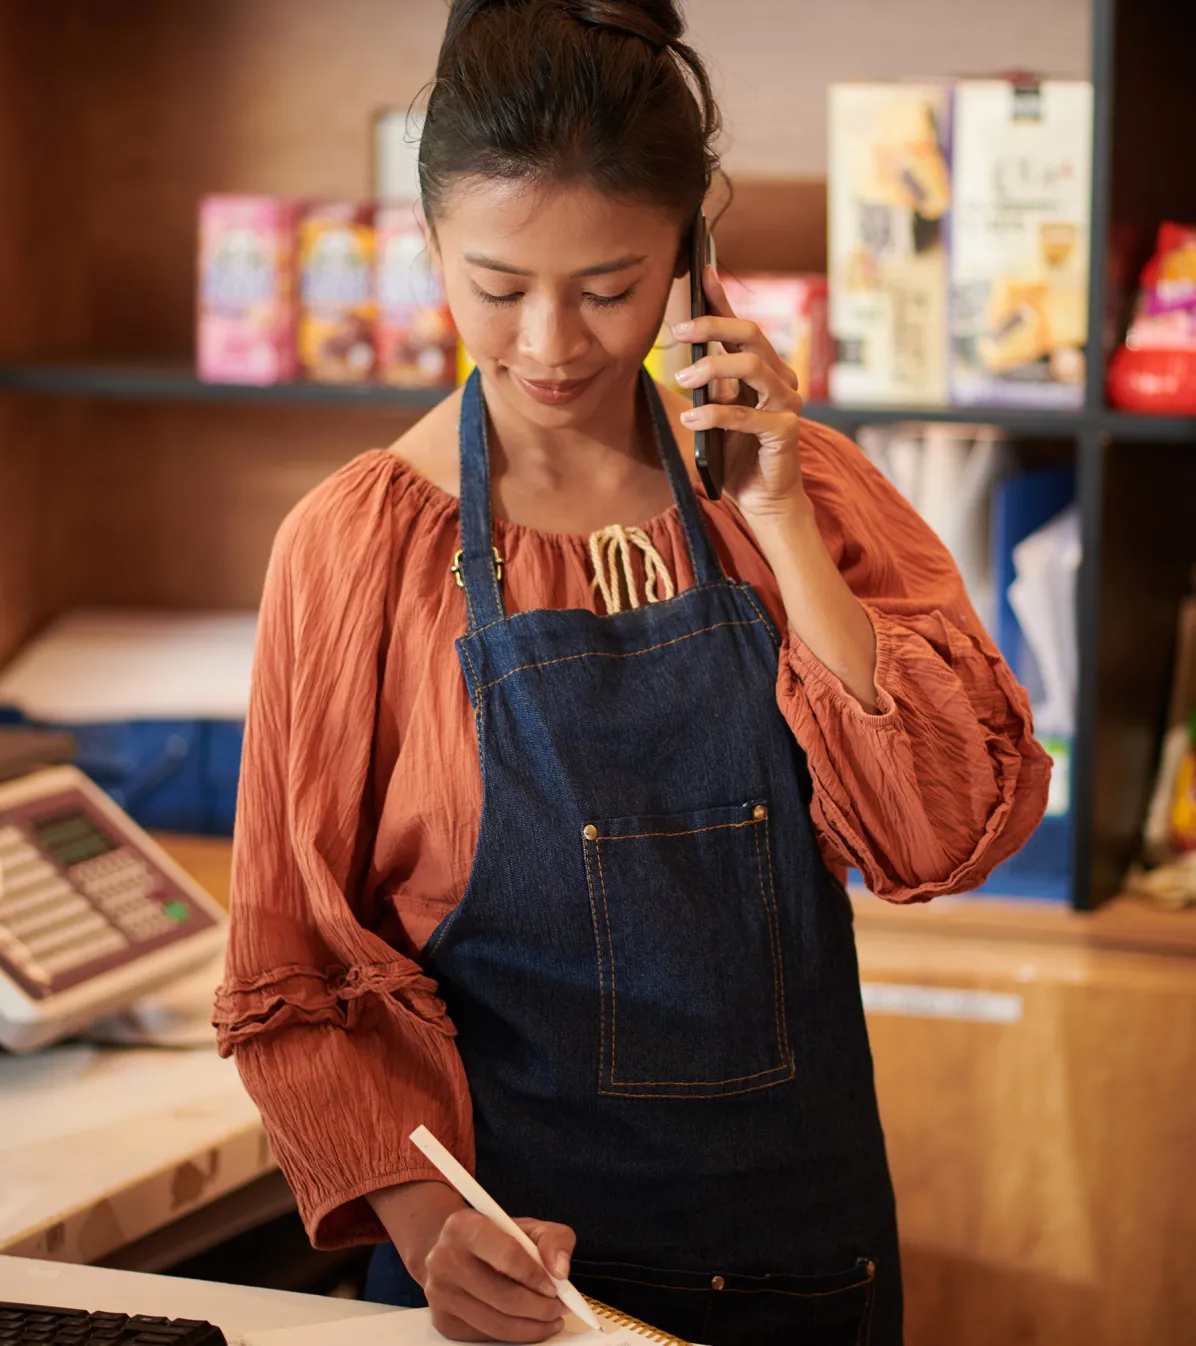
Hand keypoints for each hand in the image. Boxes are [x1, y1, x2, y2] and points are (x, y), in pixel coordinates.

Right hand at [422, 1209, 576, 1342]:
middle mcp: (445, 1260)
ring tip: (549, 1318)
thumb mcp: (528, 1226)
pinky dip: (514, 1334)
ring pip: (497, 1324)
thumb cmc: (495, 1238)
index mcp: (464, 1227)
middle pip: (504, 1297)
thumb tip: (560, 1271)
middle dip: (541, 1308)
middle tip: (559, 1308)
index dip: (536, 1276)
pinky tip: (526, 1323)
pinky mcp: (443, 1321)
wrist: (454, 1251)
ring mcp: (441, 1294)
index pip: (507, 1255)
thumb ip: (553, 1239)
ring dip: (532, 1327)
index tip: (554, 1286)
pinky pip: (487, 1336)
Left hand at [672, 266, 806, 524]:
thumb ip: (700, 387)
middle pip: (751, 336)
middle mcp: (779, 379)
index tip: (701, 273)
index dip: (722, 300)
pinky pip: (747, 415)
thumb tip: (666, 362)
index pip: (741, 327)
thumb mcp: (710, 413)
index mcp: (762, 370)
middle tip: (679, 331)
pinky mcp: (785, 430)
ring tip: (682, 378)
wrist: (763, 499)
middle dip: (714, 327)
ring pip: (753, 367)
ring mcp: (786, 403)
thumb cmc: (736, 455)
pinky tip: (691, 417)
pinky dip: (716, 414)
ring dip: (713, 368)